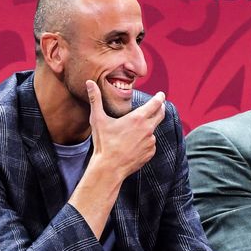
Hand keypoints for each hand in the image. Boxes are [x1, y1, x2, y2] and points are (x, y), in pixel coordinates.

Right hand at [68, 81, 164, 236]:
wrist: (109, 168)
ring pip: (152, 130)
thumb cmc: (103, 143)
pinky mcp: (150, 152)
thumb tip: (89, 82)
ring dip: (148, 128)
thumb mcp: (97, 119)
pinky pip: (150, 144)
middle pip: (160, 114)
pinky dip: (145, 142)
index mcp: (138, 118)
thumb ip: (95, 99)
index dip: (159, 98)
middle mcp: (148, 129)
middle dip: (160, 108)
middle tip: (159, 105)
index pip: (155, 104)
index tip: (161, 95)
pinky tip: (133, 145)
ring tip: (133, 133)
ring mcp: (150, 142)